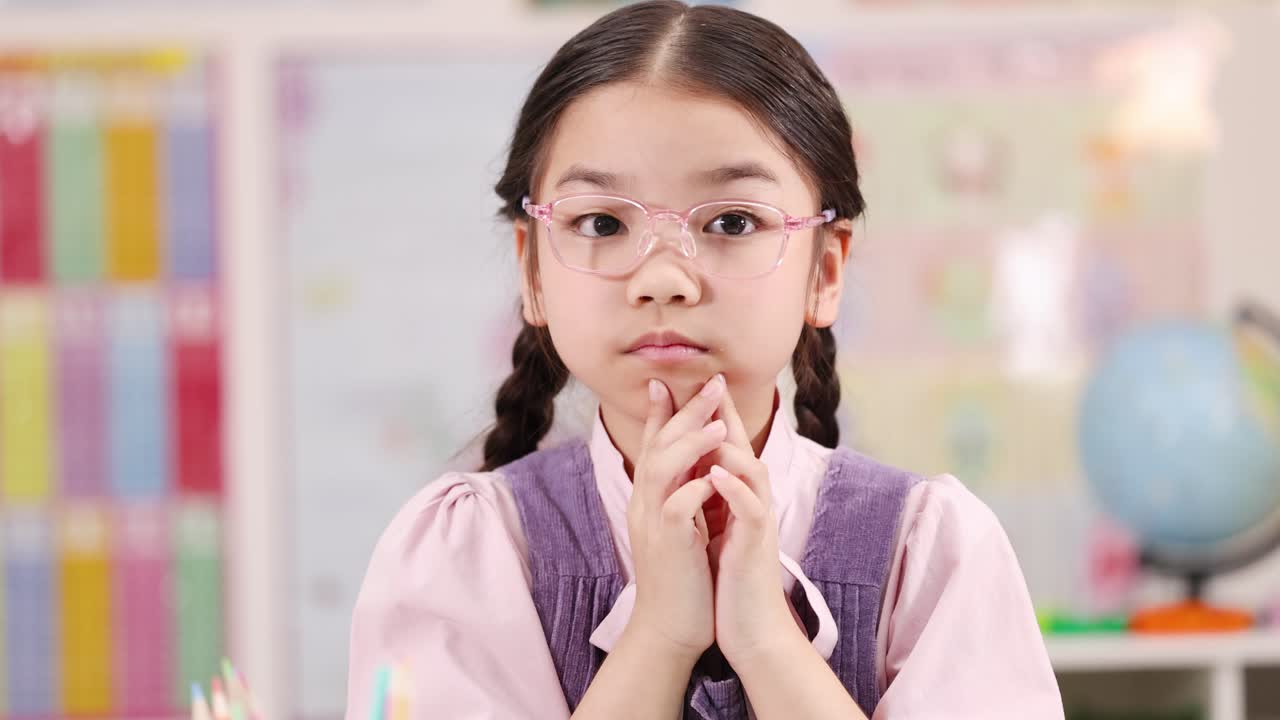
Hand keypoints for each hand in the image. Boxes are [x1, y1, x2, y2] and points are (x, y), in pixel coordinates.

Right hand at [624, 375, 727, 663]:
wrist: (670, 627)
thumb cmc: (683, 578)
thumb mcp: (681, 527)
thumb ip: (683, 495)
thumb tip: (696, 466)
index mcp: (649, 498)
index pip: (652, 444)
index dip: (659, 411)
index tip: (668, 380)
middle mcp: (644, 504)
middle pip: (658, 445)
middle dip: (686, 412)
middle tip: (712, 384)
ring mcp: (652, 523)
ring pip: (663, 468)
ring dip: (691, 442)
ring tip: (718, 424)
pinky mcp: (668, 545)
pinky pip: (677, 507)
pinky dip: (696, 488)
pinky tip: (715, 476)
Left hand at [706, 383, 799, 666]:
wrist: (750, 630)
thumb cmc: (730, 579)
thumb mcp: (713, 528)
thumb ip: (708, 495)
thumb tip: (693, 467)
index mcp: (737, 496)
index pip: (723, 446)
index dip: (708, 414)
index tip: (686, 382)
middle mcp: (751, 501)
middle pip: (742, 447)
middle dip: (724, 414)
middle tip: (710, 379)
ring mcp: (757, 522)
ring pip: (752, 471)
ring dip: (730, 446)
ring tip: (711, 421)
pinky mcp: (756, 546)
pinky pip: (750, 511)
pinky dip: (734, 490)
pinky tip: (716, 475)